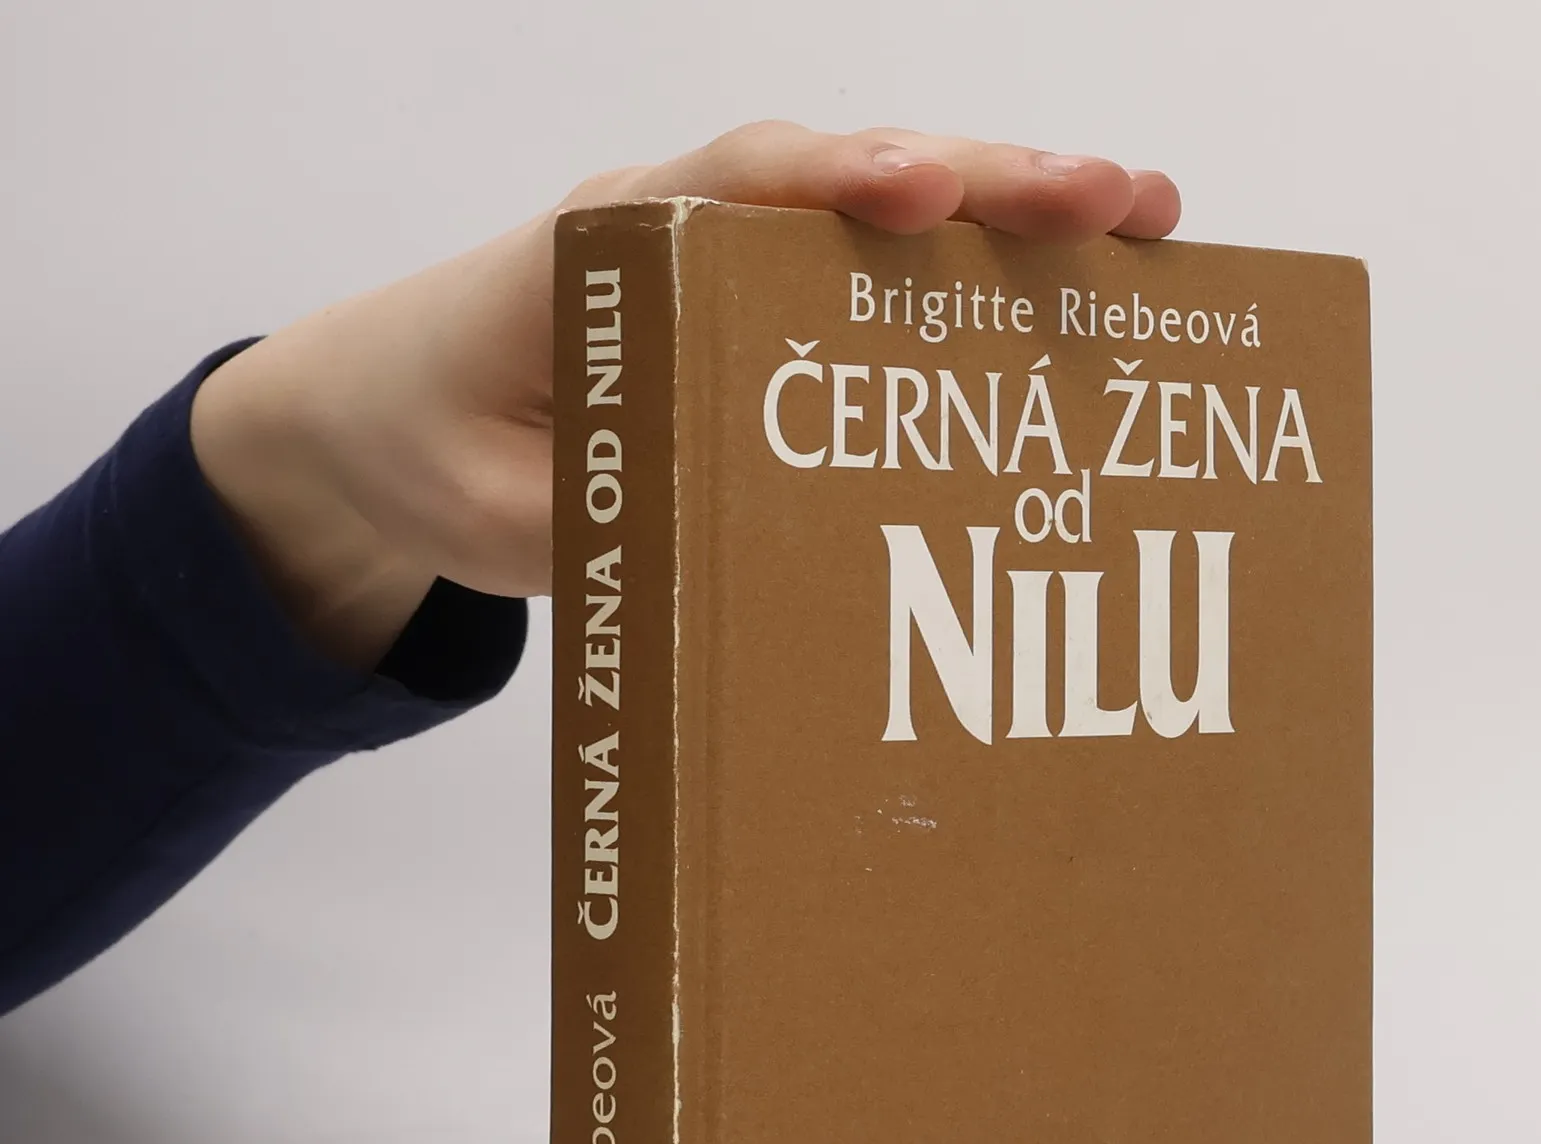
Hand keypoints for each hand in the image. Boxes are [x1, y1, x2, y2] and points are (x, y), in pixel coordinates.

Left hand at [189, 122, 1182, 671]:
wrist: (383, 423)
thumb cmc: (433, 447)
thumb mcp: (492, 506)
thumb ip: (597, 514)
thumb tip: (729, 554)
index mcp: (607, 246)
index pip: (732, 187)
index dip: (833, 184)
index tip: (921, 194)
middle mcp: (688, 226)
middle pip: (847, 182)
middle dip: (984, 186)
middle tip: (1112, 199)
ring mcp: (738, 261)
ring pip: (890, 222)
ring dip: (1015, 219)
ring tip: (1146, 226)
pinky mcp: (767, 309)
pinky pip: (884, 279)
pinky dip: (980, 280)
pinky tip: (1076, 293)